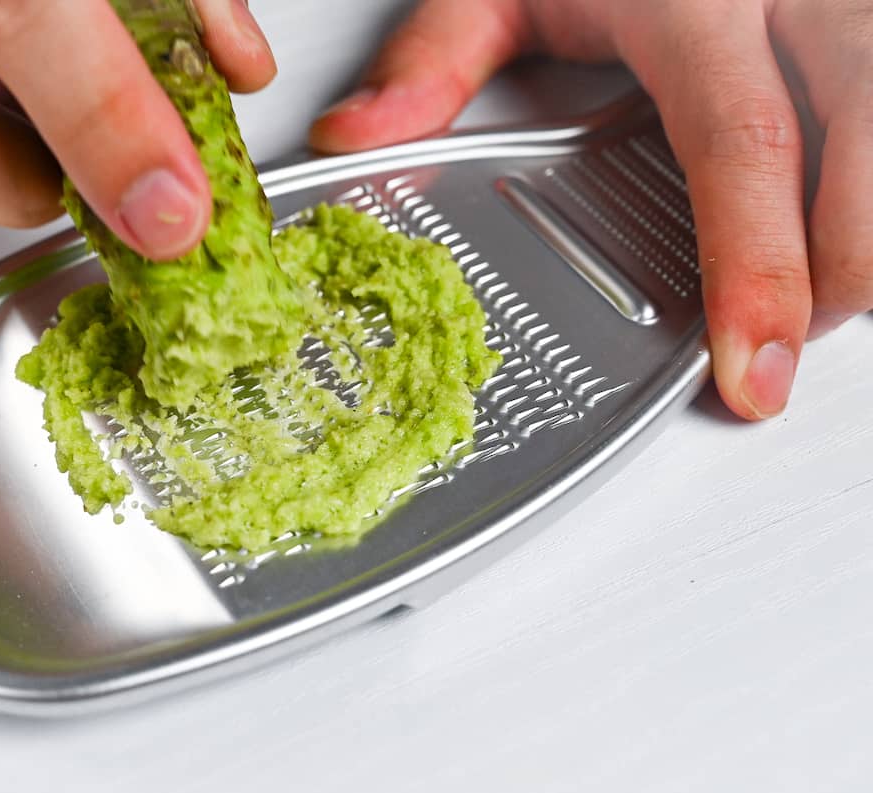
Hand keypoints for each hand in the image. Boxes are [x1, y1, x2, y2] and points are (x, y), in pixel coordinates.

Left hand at [311, 0, 872, 420]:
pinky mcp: (866, 23)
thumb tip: (357, 136)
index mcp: (693, 0)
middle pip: (863, 153)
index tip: (753, 369)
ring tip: (815, 294)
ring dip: (868, 237)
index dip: (755, 267)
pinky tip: (840, 224)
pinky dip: (871, 188)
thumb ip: (436, 55)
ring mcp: (845, 3)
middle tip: (784, 349)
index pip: (739, 144)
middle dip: (841, 273)